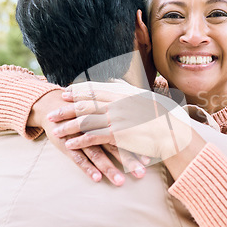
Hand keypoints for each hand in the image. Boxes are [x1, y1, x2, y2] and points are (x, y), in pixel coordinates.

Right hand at [30, 90, 146, 184]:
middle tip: (141, 174)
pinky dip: (88, 168)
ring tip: (120, 182)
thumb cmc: (81, 112)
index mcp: (106, 120)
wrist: (52, 108)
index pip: (125, 134)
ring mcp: (80, 136)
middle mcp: (95, 128)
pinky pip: (79, 158)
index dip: (137, 146)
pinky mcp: (67, 144)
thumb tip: (141, 128)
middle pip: (115, 145)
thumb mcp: (99, 112)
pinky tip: (97, 179)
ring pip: (98, 154)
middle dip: (129, 160)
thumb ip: (118, 119)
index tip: (150, 158)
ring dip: (110, 168)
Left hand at [49, 81, 205, 178]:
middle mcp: (118, 104)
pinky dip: (79, 141)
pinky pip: (93, 138)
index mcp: (124, 93)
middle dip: (67, 109)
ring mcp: (117, 119)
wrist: (173, 133)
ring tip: (55, 131)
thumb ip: (126, 89)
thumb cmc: (162, 116)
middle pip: (85, 105)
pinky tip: (69, 145)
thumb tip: (114, 81)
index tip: (65, 93)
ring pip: (85, 122)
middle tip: (53, 113)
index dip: (78, 91)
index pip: (95, 90)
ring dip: (68, 126)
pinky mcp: (118, 134)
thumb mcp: (145, 96)